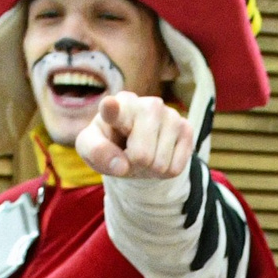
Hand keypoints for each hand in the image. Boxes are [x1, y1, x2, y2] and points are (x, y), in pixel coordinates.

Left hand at [76, 91, 196, 181]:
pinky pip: (175, 168)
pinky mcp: (186, 128)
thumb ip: (96, 153)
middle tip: (131, 155)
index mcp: (118, 106)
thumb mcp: (91, 149)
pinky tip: (160, 155)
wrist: (135, 147)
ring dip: (150, 169)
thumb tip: (121, 165)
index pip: (114, 109)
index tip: (109, 106)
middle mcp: (147, 105)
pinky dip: (165, 172)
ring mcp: (170, 115)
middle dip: (135, 164)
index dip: (112, 109)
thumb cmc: (110, 144)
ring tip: (145, 155)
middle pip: (142, 155)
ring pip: (160, 164)